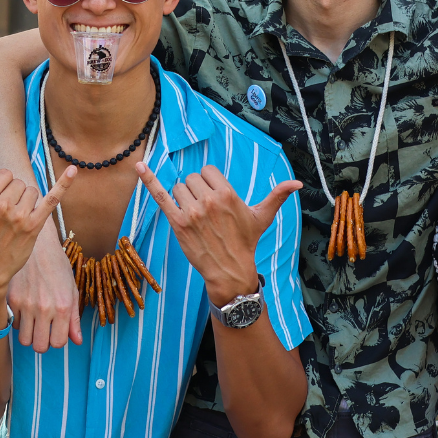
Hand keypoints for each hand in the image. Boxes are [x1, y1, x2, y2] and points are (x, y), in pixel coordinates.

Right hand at [0, 169, 68, 300]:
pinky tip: (75, 171)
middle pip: (19, 183)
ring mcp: (21, 216)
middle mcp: (4, 206)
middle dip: (14, 195)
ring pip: (33, 191)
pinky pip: (53, 199)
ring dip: (27, 201)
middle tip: (4, 215)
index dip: (2, 186)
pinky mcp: (35, 227)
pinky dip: (64, 184)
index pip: (5, 175)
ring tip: (16, 219)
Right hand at [8, 219, 82, 351]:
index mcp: (63, 307)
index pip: (58, 343)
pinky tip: (24, 309)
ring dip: (29, 334)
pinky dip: (18, 321)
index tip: (55, 332)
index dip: (57, 340)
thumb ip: (74, 318)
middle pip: (39, 346)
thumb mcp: (72, 290)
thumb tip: (77, 340)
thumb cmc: (57, 265)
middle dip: (42, 342)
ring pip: (24, 339)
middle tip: (43, 330)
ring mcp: (25, 304)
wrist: (36, 244)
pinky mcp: (11, 299)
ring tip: (33, 321)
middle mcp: (44, 308)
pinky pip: (13, 324)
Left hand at [142, 163, 298, 305]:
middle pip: (192, 179)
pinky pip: (160, 195)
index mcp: (227, 194)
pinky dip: (149, 180)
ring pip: (178, 188)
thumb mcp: (262, 217)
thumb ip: (277, 196)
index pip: (207, 172)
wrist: (230, 270)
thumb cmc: (245, 241)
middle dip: (197, 191)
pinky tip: (139, 167)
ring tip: (195, 216)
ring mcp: (191, 212)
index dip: (210, 183)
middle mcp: (208, 201)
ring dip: (183, 198)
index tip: (215, 198)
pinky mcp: (177, 223)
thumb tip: (298, 183)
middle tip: (206, 211)